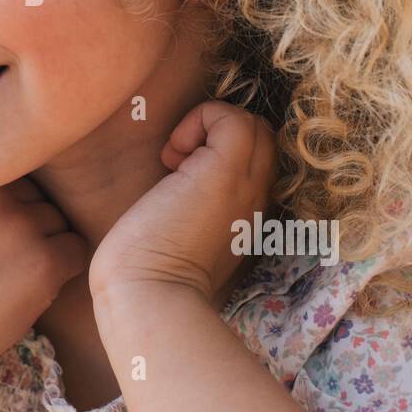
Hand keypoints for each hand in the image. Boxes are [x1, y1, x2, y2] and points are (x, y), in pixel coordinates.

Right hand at [0, 174, 88, 387]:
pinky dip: (64, 270)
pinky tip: (33, 288)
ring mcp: (19, 226)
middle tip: (0, 261)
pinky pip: (77, 250)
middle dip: (29, 226)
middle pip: (39, 198)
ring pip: (59, 222)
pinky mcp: (43, 262)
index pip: (14, 175)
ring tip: (11, 277)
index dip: (9, 208)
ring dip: (45, 247)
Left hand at [90, 100, 278, 302]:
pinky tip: (172, 155)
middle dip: (220, 133)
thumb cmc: (151, 269)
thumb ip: (200, 207)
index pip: (261, 158)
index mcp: (248, 214)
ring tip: (176, 158)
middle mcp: (257, 198)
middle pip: (264, 136)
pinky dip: (200, 119)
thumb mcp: (187, 233)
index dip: (225, 149)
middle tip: (180, 161)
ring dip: (210, 126)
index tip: (184, 171)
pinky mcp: (224, 172)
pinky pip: (231, 118)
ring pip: (254, 124)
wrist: (147, 293)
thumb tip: (179, 169)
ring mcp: (245, 184)